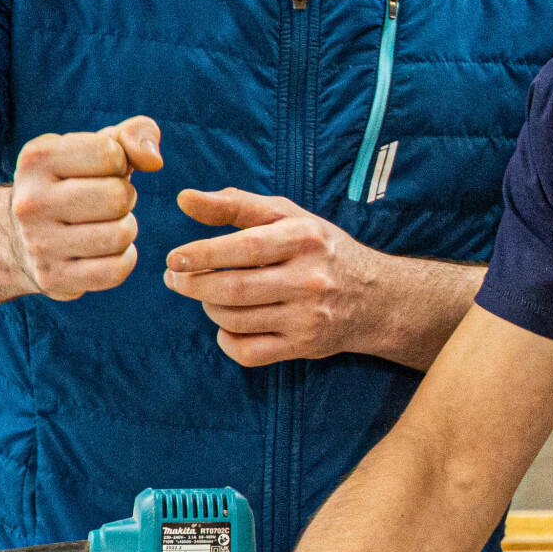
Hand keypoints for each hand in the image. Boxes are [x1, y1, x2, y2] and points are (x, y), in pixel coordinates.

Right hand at [8, 116, 161, 298]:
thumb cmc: (72, 182)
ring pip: (120, 235)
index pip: (111, 154)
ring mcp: (39, 243)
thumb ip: (135, 135)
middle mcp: (31, 201)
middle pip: (118, 197)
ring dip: (126, 228)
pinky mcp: (52, 277)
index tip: (102, 171)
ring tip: (106, 224)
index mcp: (37, 159)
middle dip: (125, 197)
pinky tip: (107, 251)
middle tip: (107, 202)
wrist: (18, 236)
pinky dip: (124, 258)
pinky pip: (117, 270)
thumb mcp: (95, 147)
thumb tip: (154, 160)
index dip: (120, 163)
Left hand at [164, 188, 389, 367]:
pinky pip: (247, 352)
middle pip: (233, 288)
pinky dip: (226, 340)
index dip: (202, 254)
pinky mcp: (304, 346)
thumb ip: (235, 204)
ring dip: (209, 307)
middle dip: (193, 285)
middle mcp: (309, 279)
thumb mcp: (288, 217)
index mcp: (304, 239)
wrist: (377, 298)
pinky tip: (228, 325)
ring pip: (234, 320)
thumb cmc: (321, 249)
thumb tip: (184, 199)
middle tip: (175, 279)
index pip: (244, 248)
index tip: (174, 259)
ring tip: (208, 295)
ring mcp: (307, 317)